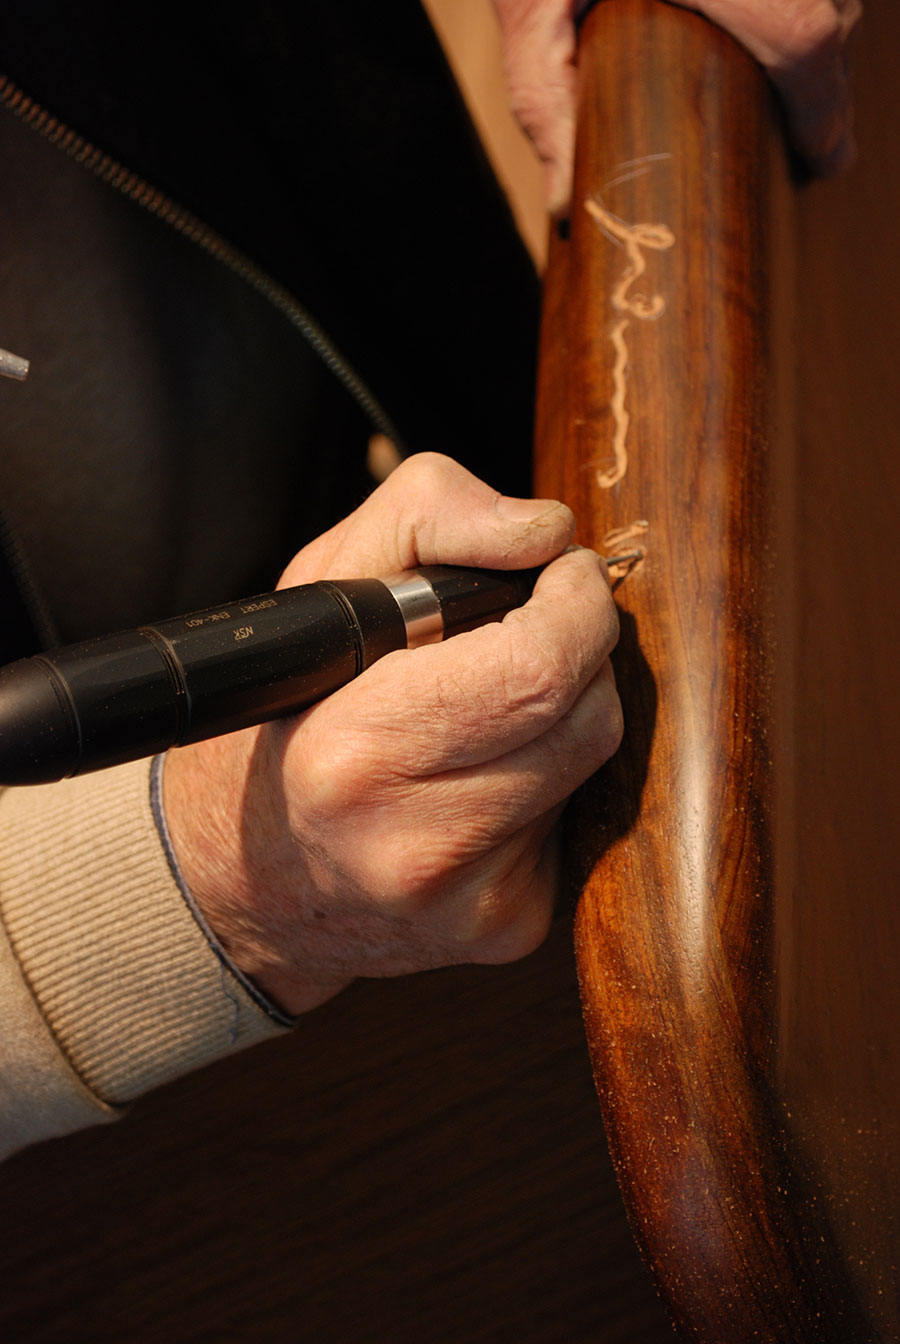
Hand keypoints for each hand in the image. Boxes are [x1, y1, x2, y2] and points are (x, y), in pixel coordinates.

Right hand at [163, 454, 622, 1013]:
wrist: (249, 881)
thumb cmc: (283, 717)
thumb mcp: (321, 583)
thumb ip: (429, 516)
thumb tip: (547, 532)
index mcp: (357, 753)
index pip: (539, 666)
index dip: (577, 603)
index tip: (565, 573)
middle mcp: (416, 846)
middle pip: (590, 715)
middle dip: (580, 652)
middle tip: (530, 630)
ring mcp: (472, 902)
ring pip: (594, 763)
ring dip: (563, 714)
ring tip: (485, 709)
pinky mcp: (510, 927)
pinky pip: (575, 819)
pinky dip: (548, 779)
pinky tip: (482, 779)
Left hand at [492, 0, 860, 214]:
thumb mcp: (529, 8)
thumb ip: (544, 99)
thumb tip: (570, 204)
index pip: (807, 45)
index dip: (823, 112)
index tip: (826, 157)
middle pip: (827, 15)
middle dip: (817, 78)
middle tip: (805, 137)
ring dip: (810, 29)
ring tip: (784, 82)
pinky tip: (765, 22)